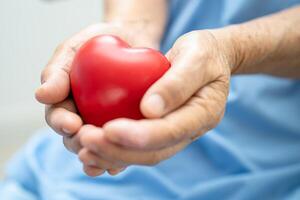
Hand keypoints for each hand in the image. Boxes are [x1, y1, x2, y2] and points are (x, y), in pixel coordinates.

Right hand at [35, 22, 159, 174]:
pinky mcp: (128, 128)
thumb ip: (58, 70)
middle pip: (77, 139)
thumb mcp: (75, 48)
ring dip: (101, 156)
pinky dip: (121, 157)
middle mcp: (83, 118)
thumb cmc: (99, 42)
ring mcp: (105, 125)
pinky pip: (122, 146)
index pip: (58, 117)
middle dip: (81, 144)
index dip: (62, 123)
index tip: (72, 124)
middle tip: (91, 142)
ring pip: (99, 148)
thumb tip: (42, 96)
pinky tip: (123, 164)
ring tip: (107, 160)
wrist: (132, 39)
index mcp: (66, 102)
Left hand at [78, 30, 235, 175]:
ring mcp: (174, 134)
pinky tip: (91, 147)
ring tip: (82, 149)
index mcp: (204, 113)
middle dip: (118, 150)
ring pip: (143, 155)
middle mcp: (189, 131)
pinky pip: (137, 147)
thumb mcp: (196, 55)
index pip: (171, 131)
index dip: (140, 135)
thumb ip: (178, 81)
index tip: (109, 129)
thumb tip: (150, 110)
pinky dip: (113, 150)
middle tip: (85, 140)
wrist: (206, 59)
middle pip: (153, 152)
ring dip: (111, 155)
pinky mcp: (160, 131)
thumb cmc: (203, 52)